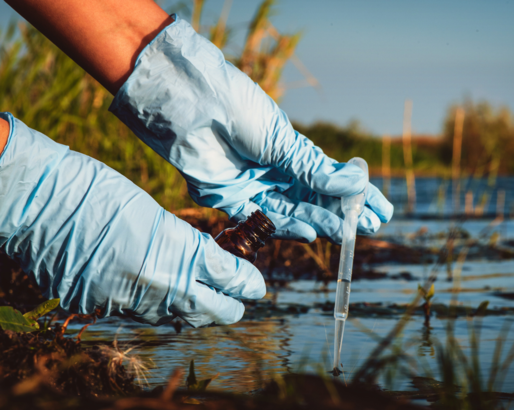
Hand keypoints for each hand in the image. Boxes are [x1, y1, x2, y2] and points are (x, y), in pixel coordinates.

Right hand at [0, 112, 264, 326]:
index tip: (257, 285)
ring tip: (205, 295)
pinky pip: (144, 316)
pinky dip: (160, 307)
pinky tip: (163, 294)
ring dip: (197, 309)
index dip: (248, 283)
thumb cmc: (98, 191)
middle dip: (231, 305)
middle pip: (214, 312)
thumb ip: (184, 244)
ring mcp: (129, 302)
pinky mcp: (102, 308)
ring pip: (179, 319)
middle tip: (238, 294)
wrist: (39, 202)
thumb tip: (207, 264)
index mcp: (178, 253)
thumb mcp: (153, 212)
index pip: (229, 278)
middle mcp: (159, 286)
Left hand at [110, 17, 392, 243]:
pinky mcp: (232, 201)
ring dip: (322, 223)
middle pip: (316, 200)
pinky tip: (313, 233)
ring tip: (348, 232)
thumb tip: (357, 183)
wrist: (193, 106)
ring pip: (295, 213)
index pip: (331, 179)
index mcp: (291, 152)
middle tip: (371, 227)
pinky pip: (265, 220)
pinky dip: (289, 228)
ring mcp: (255, 187)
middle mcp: (275, 172)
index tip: (382, 208)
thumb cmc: (239, 111)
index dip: (357, 195)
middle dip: (344, 213)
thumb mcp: (283, 140)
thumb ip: (315, 169)